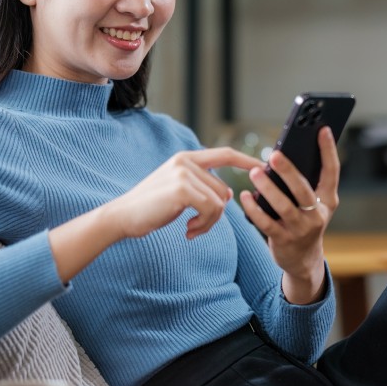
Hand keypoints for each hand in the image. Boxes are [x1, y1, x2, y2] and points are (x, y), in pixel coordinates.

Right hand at [110, 147, 264, 239]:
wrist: (122, 217)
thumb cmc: (151, 208)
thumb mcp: (179, 191)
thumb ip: (202, 187)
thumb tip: (228, 194)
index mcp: (186, 158)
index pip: (225, 154)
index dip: (246, 160)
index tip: (264, 165)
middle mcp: (185, 161)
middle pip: (223, 189)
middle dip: (216, 214)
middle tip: (198, 227)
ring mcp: (183, 173)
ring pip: (219, 202)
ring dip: (209, 223)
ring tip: (191, 229)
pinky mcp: (182, 189)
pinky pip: (211, 209)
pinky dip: (204, 226)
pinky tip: (188, 231)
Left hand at [240, 126, 339, 303]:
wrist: (303, 260)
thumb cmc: (305, 222)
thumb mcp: (314, 204)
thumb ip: (305, 183)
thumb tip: (283, 157)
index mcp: (328, 200)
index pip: (331, 171)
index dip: (328, 150)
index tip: (323, 129)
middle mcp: (318, 214)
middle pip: (304, 189)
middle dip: (289, 171)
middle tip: (274, 155)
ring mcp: (301, 229)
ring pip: (284, 206)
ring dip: (268, 188)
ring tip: (254, 173)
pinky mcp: (284, 240)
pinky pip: (266, 223)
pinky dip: (254, 209)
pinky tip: (245, 196)